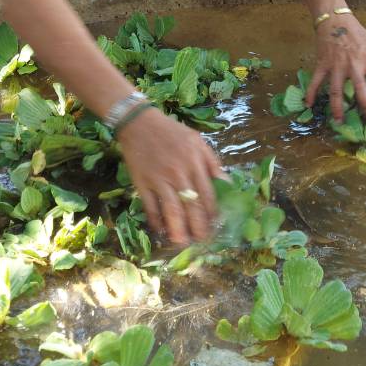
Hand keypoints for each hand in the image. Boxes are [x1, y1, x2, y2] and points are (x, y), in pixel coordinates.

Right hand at [116, 109, 224, 245]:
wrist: (139, 123)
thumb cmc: (172, 132)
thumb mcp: (198, 141)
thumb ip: (212, 163)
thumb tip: (226, 184)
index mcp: (195, 162)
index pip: (208, 195)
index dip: (213, 214)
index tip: (216, 227)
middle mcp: (179, 173)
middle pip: (192, 206)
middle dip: (198, 227)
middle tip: (202, 241)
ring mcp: (160, 179)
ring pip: (171, 210)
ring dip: (177, 229)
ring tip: (182, 243)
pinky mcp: (142, 183)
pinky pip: (150, 206)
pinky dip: (155, 220)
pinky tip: (160, 230)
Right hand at [305, 14, 365, 120]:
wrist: (333, 19)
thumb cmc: (354, 30)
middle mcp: (352, 66)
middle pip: (360, 88)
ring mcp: (335, 67)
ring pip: (336, 90)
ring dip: (337, 107)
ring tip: (339, 121)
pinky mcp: (322, 65)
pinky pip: (316, 81)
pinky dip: (311, 93)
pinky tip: (308, 105)